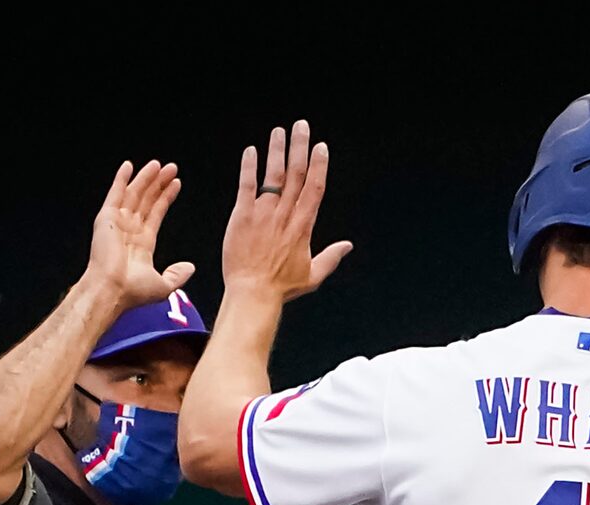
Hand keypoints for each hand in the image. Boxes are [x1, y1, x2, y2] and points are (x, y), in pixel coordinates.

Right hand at [87, 160, 194, 312]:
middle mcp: (130, 231)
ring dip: (146, 178)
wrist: (112, 290)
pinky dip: (121, 179)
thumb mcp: (164, 286)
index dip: (166, 198)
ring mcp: (118, 222)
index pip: (156, 214)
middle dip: (159, 184)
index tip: (175, 184)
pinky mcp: (107, 218)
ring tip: (158, 164)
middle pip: (147, 200)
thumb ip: (178, 275)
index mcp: (142, 244)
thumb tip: (190, 267)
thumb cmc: (133, 292)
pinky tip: (129, 166)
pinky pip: (115, 194)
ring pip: (134, 194)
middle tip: (171, 168)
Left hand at [222, 121, 351, 305]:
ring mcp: (263, 213)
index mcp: (303, 226)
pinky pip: (247, 185)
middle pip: (296, 174)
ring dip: (277, 150)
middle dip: (300, 147)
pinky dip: (249, 167)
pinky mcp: (242, 216)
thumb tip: (347, 246)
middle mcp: (285, 215)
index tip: (321, 146)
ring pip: (273, 174)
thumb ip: (330, 257)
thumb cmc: (281, 288)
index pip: (314, 188)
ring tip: (279, 131)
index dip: (319, 165)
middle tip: (301, 125)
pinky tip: (252, 151)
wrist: (253, 294)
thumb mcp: (312, 276)